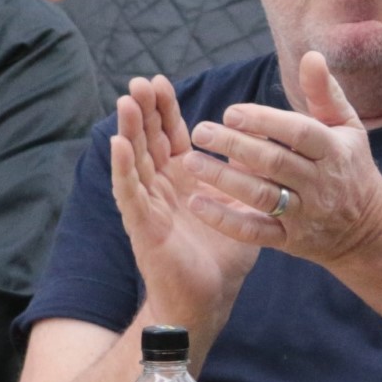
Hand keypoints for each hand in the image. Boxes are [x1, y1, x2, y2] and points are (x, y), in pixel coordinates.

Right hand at [110, 75, 256, 338]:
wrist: (207, 300)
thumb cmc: (220, 258)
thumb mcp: (240, 208)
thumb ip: (245, 178)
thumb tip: (264, 147)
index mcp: (183, 180)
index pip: (170, 136)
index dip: (164, 109)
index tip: (161, 81)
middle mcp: (160, 188)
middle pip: (148, 141)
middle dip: (143, 110)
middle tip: (139, 81)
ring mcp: (147, 205)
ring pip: (134, 160)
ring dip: (129, 130)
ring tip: (126, 101)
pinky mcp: (142, 225)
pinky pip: (130, 192)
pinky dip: (122, 168)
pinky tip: (118, 144)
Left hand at [182, 50, 381, 265]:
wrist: (368, 230)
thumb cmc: (349, 167)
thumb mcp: (347, 128)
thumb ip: (325, 93)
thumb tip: (312, 55)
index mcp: (334, 151)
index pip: (298, 133)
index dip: (264, 121)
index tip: (230, 112)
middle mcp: (320, 183)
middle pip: (274, 163)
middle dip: (234, 146)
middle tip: (198, 132)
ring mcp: (305, 214)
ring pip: (261, 196)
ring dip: (222, 179)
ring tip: (188, 162)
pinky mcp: (289, 240)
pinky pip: (254, 231)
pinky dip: (224, 219)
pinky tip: (195, 203)